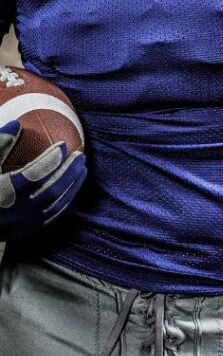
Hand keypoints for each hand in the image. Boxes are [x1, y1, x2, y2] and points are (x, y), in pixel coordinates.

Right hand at [0, 120, 86, 244]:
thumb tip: (17, 123)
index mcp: (2, 194)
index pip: (33, 175)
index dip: (50, 159)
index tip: (63, 144)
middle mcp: (14, 213)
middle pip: (51, 190)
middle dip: (69, 171)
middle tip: (80, 155)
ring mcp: (21, 225)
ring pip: (56, 205)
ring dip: (73, 185)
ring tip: (82, 168)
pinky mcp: (25, 232)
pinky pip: (52, 216)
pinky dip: (65, 201)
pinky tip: (72, 188)